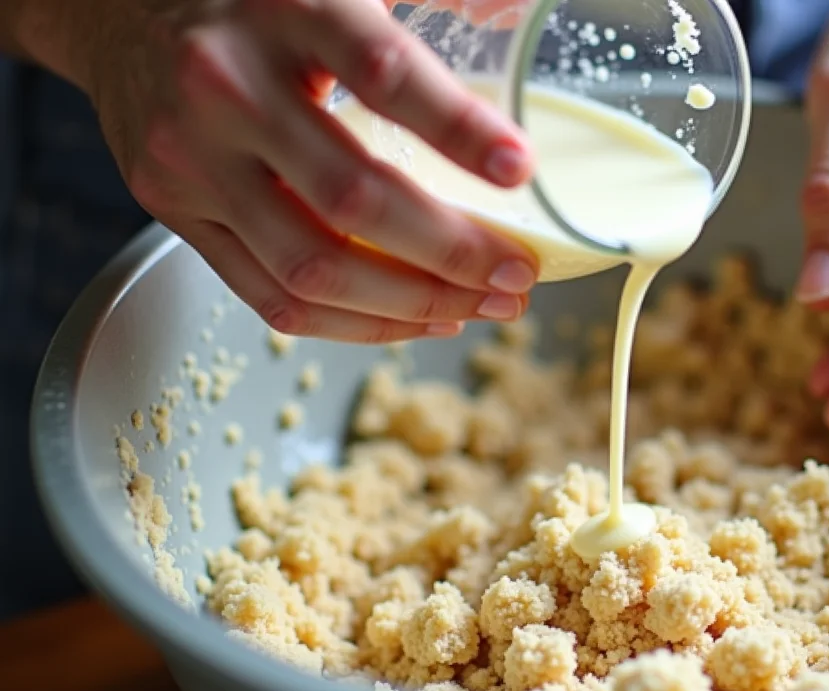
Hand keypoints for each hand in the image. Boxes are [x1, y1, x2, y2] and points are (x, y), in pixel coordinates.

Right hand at [74, 0, 540, 342]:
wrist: (112, 4)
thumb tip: (514, 15)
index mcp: (287, 9)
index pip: (383, 73)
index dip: (456, 128)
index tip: (519, 169)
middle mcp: (229, 85)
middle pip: (353, 198)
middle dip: (453, 252)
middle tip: (519, 274)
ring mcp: (192, 158)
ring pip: (313, 268)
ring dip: (413, 304)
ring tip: (481, 306)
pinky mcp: (173, 210)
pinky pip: (269, 297)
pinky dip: (353, 324)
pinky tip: (413, 319)